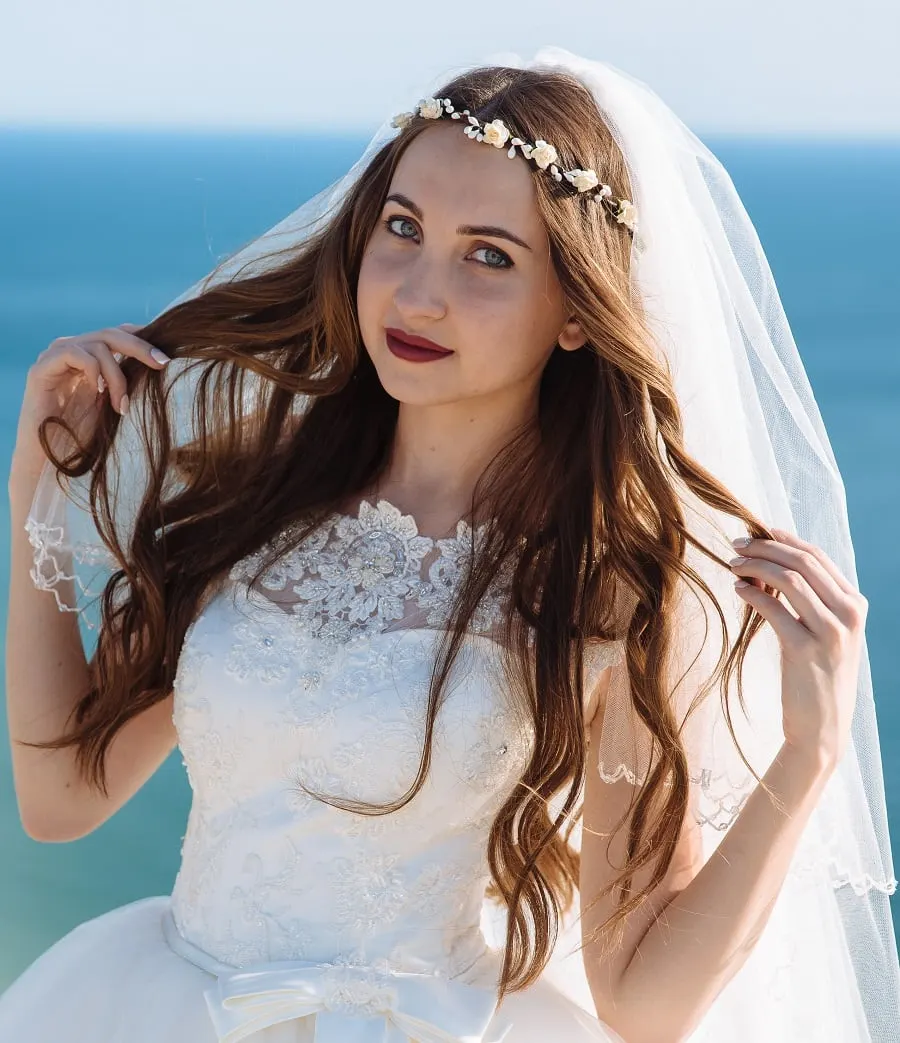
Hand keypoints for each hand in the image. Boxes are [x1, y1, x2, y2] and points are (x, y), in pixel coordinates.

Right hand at [14, 322, 169, 468]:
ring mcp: (54, 357)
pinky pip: (74, 353)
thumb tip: (160, 364)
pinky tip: (99, 392)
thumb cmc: (83, 435)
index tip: (165, 351)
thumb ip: (127, 381)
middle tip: (162, 363)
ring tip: (121, 406)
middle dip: (140, 347)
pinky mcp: (41, 368)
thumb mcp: (113, 402)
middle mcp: (71, 351)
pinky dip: (93, 370)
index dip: (141, 337)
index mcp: (88, 357)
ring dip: (116, 376)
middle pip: (110, 334)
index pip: (117, 335)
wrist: (50, 458)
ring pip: (97, 345)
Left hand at [728, 527, 866, 770]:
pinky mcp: (805, 650)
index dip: (784, 539)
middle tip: (736, 545)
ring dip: (756, 566)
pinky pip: (774, 609)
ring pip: (789, 579)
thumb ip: (804, 599)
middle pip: (803, 562)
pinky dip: (753, 594)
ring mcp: (830, 633)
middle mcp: (849, 615)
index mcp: (854, 605)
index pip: (818, 557)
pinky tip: (738, 590)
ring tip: (732, 565)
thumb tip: (764, 563)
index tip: (758, 531)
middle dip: (766, 547)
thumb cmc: (815, 676)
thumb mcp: (819, 632)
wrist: (821, 727)